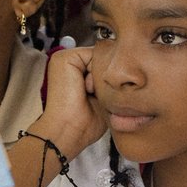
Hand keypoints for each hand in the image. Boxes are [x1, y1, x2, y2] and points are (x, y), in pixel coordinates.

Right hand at [36, 46, 106, 160]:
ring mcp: (63, 58)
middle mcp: (68, 64)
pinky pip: (93, 54)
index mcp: (73, 74)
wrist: (67, 131)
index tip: (104, 97)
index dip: (111, 79)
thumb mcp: (102, 100)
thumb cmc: (83, 124)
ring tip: (90, 94)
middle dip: (108, 76)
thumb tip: (123, 75)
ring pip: (99, 57)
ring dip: (101, 76)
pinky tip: (87, 88)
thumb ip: (109, 85)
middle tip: (96, 96)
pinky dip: (96, 72)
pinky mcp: (63, 58)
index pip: (102, 66)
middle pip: (102, 60)